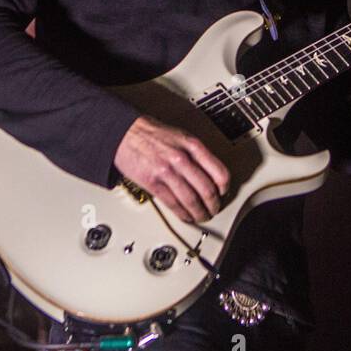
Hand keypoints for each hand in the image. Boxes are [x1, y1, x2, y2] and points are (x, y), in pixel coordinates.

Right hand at [113, 116, 230, 222]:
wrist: (125, 133)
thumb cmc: (153, 134)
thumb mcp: (182, 137)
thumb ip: (197, 154)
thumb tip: (211, 174)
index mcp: (193, 146)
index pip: (219, 172)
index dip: (225, 188)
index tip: (224, 194)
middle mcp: (182, 158)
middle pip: (207, 190)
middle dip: (213, 204)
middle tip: (214, 209)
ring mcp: (167, 172)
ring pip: (191, 200)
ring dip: (199, 213)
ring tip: (201, 216)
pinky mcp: (152, 183)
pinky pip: (172, 204)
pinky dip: (182, 214)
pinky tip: (186, 216)